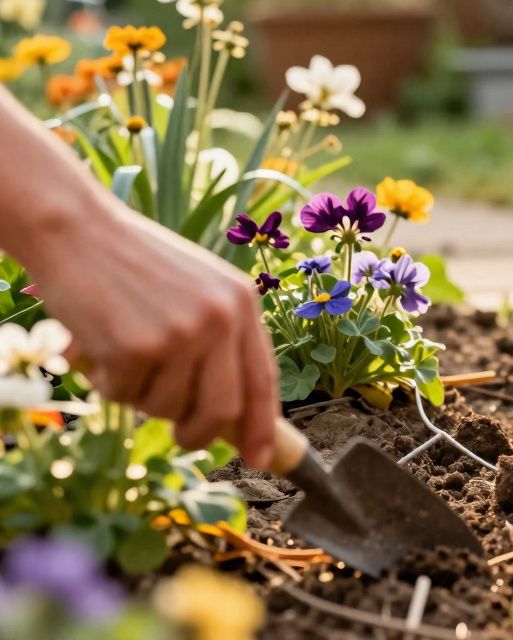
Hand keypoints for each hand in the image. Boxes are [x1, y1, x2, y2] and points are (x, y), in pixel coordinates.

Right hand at [26, 204, 277, 468]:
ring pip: (166, 407)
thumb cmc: (132, 264)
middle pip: (223, 410)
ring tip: (122, 353)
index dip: (263, 425)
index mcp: (241, 302)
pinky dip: (106, 381)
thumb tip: (233, 414)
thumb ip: (220, 341)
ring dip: (139, 396)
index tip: (260, 458)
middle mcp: (221, 318)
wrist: (75, 229)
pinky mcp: (137, 346)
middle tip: (183, 437)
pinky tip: (96, 343)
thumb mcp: (196, 290)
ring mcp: (181, 333)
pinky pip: (123, 394)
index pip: (262, 378)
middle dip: (200, 434)